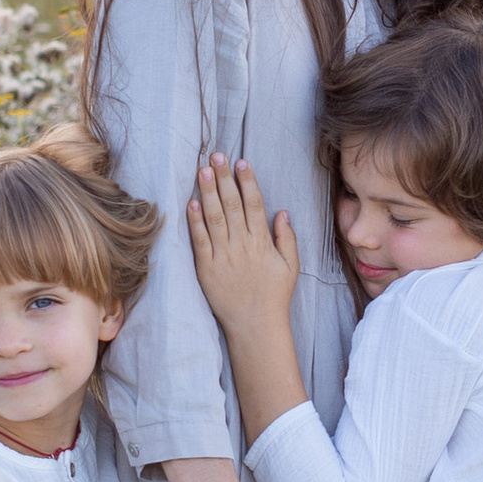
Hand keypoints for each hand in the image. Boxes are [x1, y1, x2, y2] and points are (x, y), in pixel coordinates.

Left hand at [187, 155, 299, 335]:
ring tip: (202, 170)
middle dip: (224, 177)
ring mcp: (223, 255)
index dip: (247, 181)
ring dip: (208, 191)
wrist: (255, 325)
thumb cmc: (274, 296)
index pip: (254, 203)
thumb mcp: (290, 266)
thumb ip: (287, 237)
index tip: (240, 162)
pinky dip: (195, 221)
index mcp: (262, 241)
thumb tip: (282, 211)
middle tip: (216, 156)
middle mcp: (242, 244)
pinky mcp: (207, 268)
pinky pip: (200, 240)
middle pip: (231, 204)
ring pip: (214, 216)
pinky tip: (191, 202)